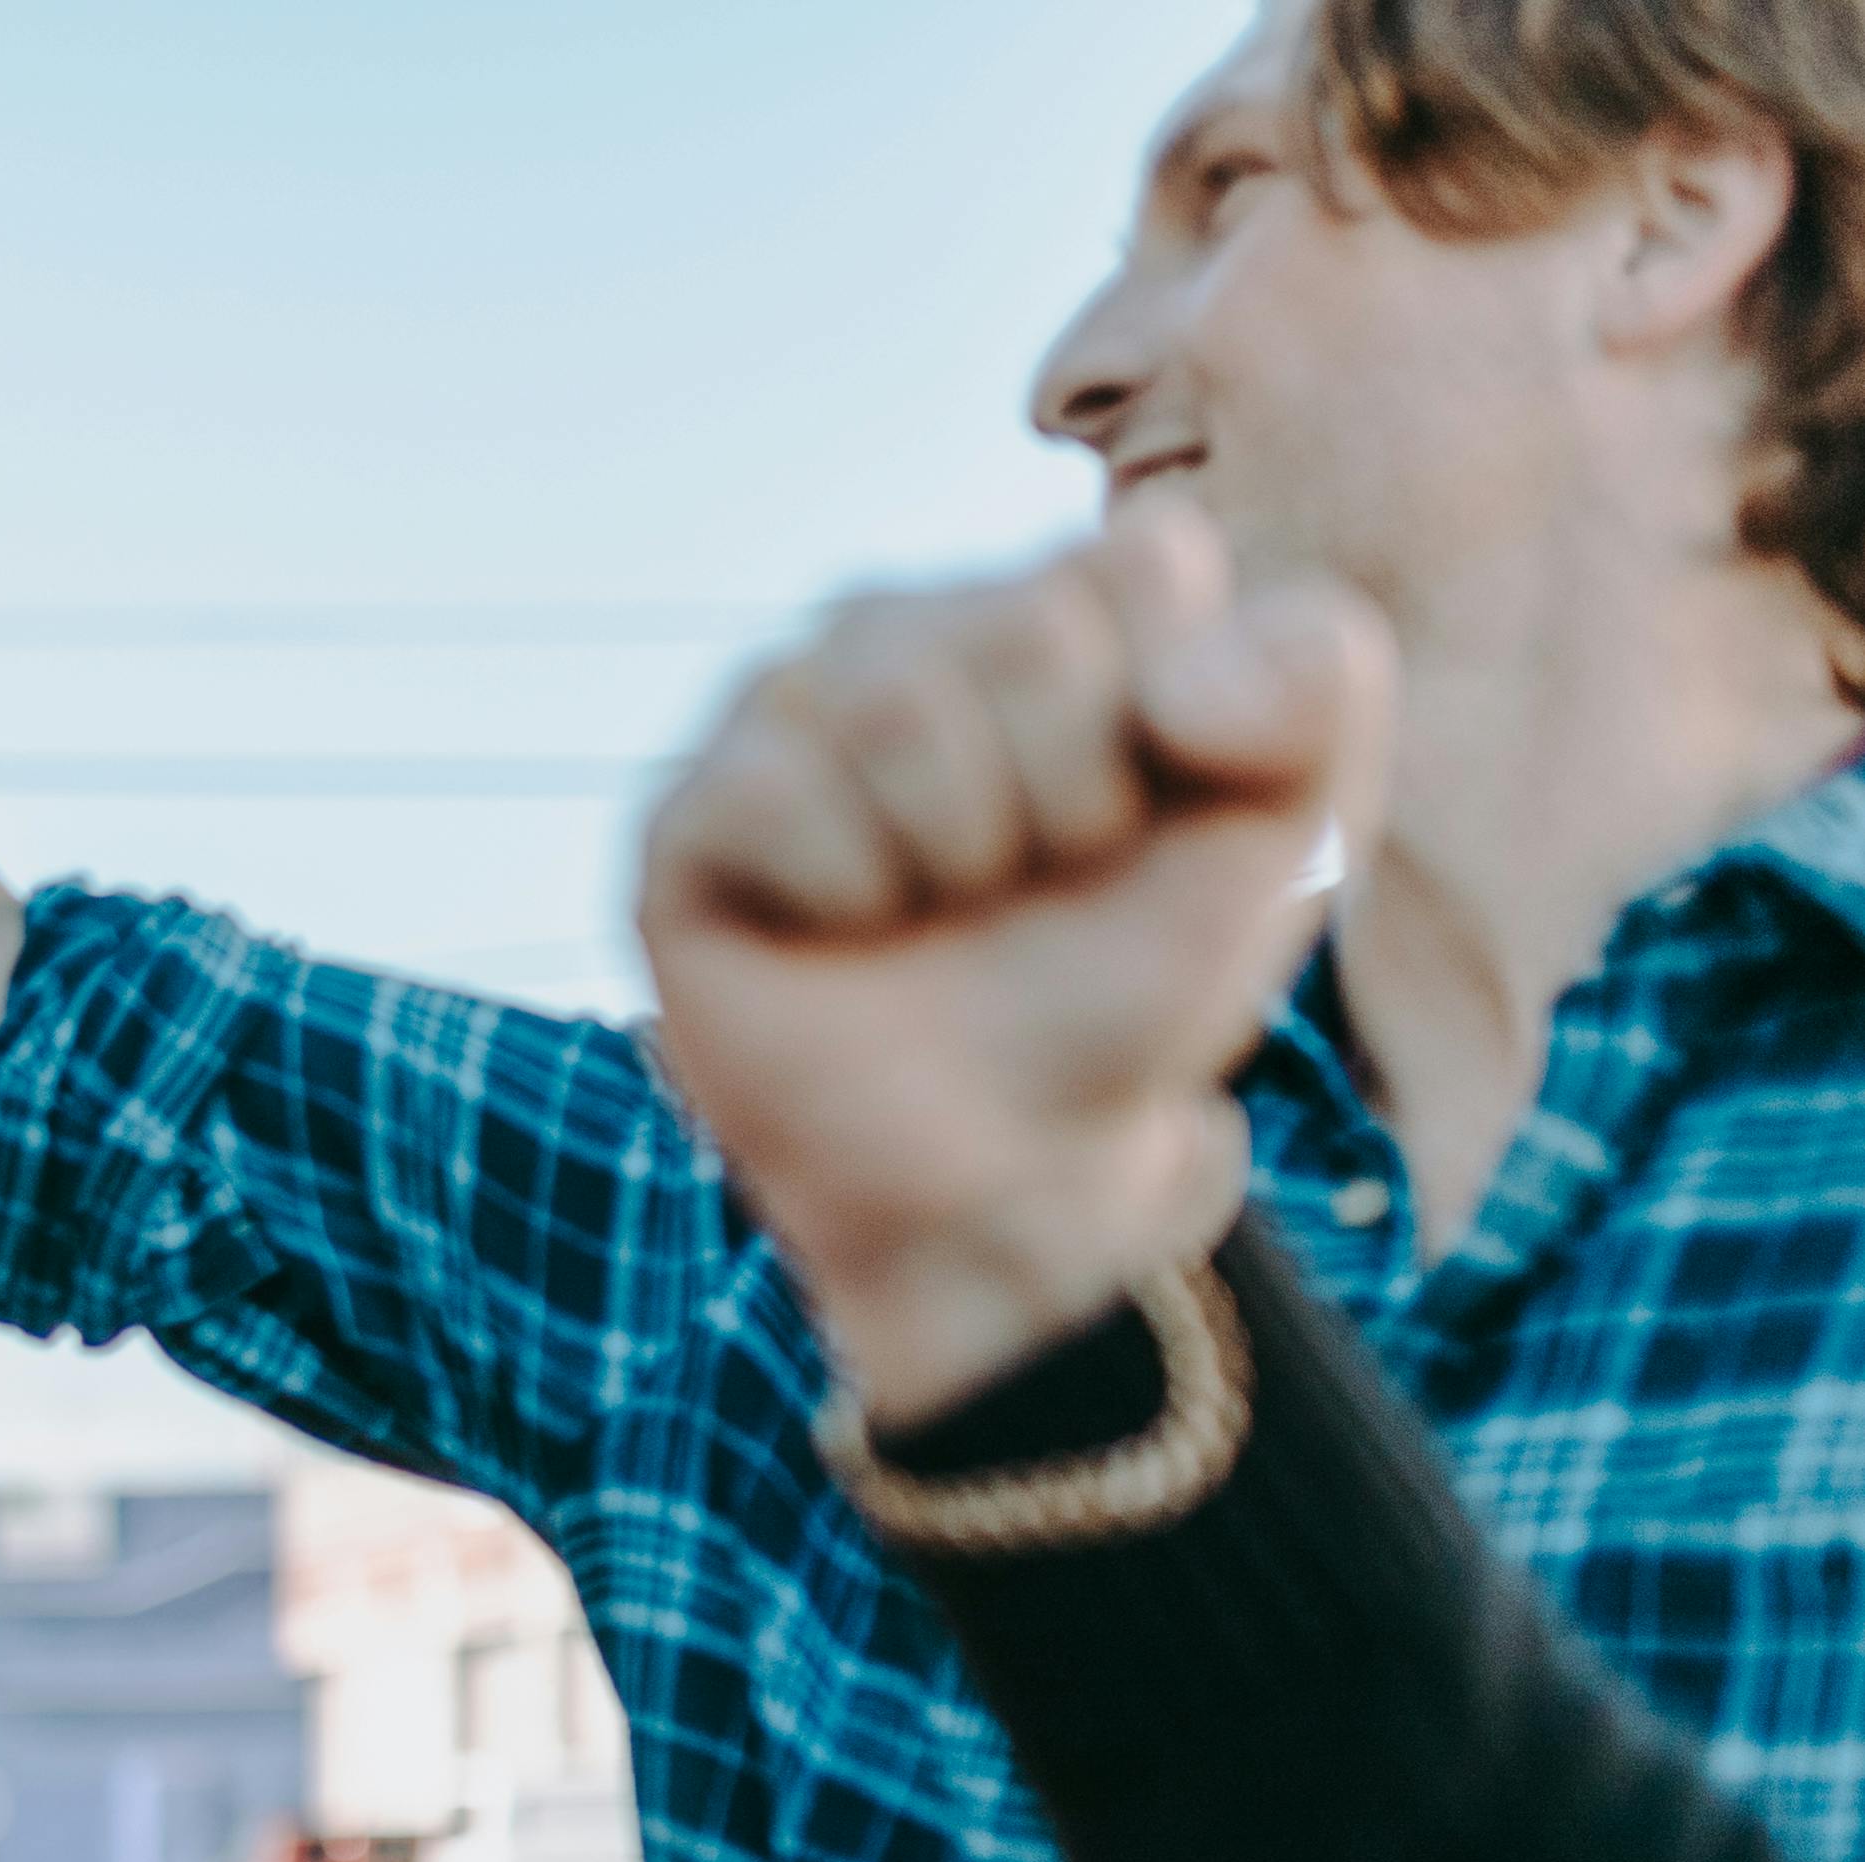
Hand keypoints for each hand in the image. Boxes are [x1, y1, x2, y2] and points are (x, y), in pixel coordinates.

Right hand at [638, 507, 1387, 1423]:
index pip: (1144, 558)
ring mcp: (783, 710)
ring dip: (956, 849)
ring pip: (894, 699)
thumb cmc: (1131, 987)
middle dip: (1067, 795)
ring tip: (939, 908)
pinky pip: (771, 788)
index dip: (1173, 717)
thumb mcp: (1292, 835)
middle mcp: (911, 627)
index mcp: (1057, 604)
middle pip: (1025, 627)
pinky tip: (840, 931)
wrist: (1003, 1163)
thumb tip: (1178, 663)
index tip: (1151, 820)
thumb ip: (1318, 684)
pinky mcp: (684, 813)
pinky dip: (842, 892)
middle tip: (1038, 882)